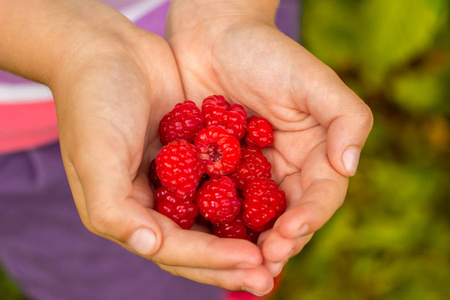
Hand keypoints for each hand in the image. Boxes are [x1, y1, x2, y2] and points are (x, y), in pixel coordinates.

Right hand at [44, 1, 268, 294]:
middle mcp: (153, 203)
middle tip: (272, 277)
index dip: (213, 260)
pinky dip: (247, 194)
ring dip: (247, 234)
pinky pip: (224, 180)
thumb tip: (150, 246)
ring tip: (283, 247)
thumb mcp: (96, 157)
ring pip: (216, 216)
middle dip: (234, 261)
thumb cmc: (94, 103)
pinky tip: (277, 203)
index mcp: (126, 213)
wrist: (109, 50)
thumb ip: (115, 209)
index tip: (254, 262)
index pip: (174, 249)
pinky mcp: (194, 155)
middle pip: (200, 242)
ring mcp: (176, 179)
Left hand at [167, 0, 372, 285]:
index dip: (308, 218)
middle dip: (278, 243)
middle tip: (263, 265)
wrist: (214, 37)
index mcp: (312, 153)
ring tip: (237, 269)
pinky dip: (210, 224)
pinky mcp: (212, 171)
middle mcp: (281, 170)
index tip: (289, 233)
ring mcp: (246, 174)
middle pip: (286, 217)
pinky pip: (213, 202)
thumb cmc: (266, 53)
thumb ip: (345, 118)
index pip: (319, 195)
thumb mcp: (312, 80)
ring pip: (250, 219)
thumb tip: (350, 166)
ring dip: (245, 245)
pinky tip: (200, 241)